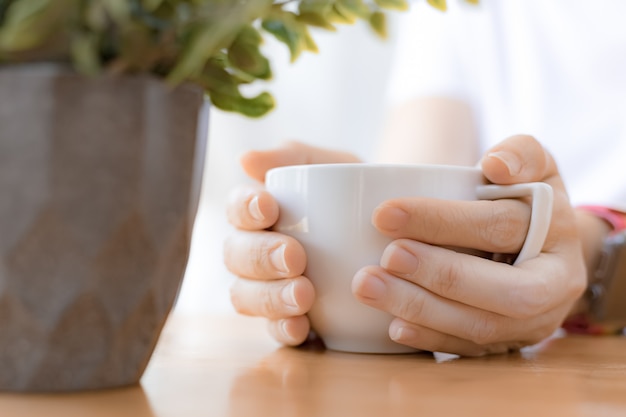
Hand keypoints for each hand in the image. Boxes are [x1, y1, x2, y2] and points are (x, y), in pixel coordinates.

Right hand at [224, 141, 359, 344]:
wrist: (398, 235)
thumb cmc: (356, 194)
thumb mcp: (337, 166)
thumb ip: (295, 157)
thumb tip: (245, 159)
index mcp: (260, 213)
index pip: (236, 208)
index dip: (244, 209)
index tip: (270, 206)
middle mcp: (255, 251)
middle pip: (236, 256)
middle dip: (260, 257)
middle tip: (295, 256)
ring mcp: (268, 288)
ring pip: (245, 296)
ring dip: (269, 297)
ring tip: (304, 295)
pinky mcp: (288, 318)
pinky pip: (273, 329)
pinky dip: (282, 329)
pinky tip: (302, 327)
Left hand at [352, 135, 586, 355]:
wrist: (543, 246)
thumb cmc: (526, 198)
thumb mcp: (535, 164)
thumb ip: (520, 152)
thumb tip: (495, 165)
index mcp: (559, 233)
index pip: (501, 226)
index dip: (442, 220)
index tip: (384, 213)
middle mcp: (555, 284)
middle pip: (502, 289)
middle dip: (439, 274)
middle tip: (385, 257)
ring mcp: (536, 321)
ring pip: (483, 326)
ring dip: (423, 309)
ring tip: (369, 287)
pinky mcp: (510, 343)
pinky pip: (472, 350)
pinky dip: (431, 338)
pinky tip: (392, 326)